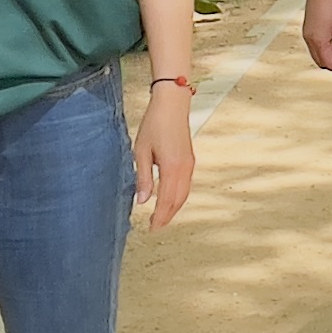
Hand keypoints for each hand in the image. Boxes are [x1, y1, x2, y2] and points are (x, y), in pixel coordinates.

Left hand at [133, 87, 195, 230]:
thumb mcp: (141, 151)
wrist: (172, 104)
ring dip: (174, 208)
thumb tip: (143, 201)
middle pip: (178, 200)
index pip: (166, 200)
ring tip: (163, 217)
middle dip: (167, 216)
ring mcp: (189, 164)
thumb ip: (143, 178)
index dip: (160, 216)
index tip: (152, 228)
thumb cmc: (154, 124)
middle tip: (156, 227)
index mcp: (171, 167)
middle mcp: (184, 168)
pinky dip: (179, 197)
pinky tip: (171, 199)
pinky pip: (186, 185)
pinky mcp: (190, 160)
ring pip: (184, 194)